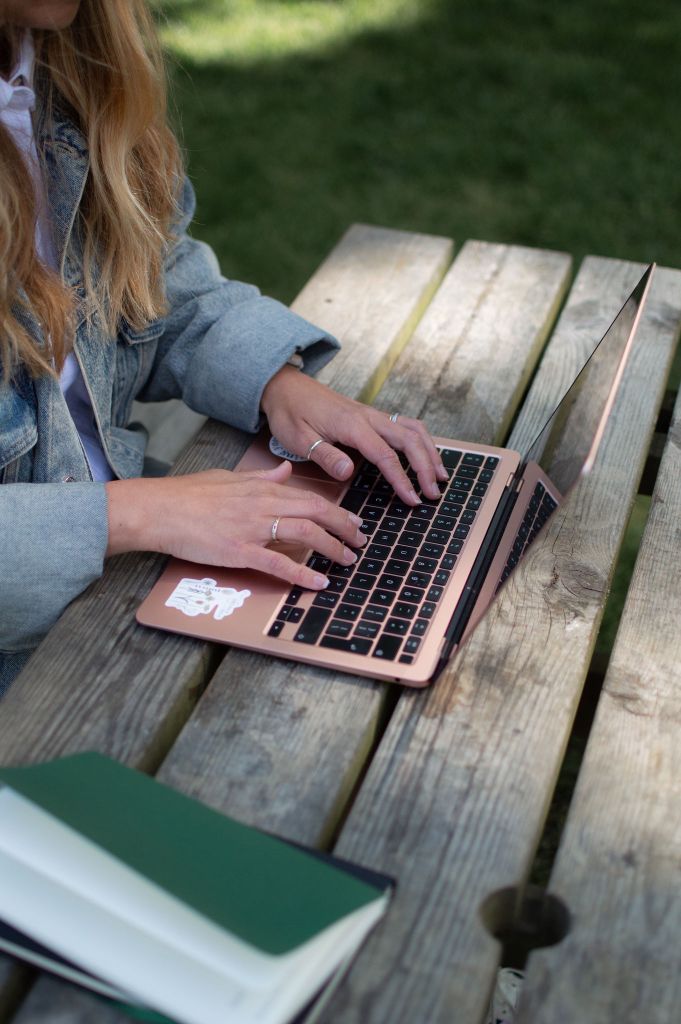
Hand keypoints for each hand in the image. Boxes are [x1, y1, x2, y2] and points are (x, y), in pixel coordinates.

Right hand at [105, 460, 366, 589]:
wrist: (159, 509)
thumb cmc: (189, 495)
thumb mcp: (229, 478)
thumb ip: (261, 477)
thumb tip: (285, 471)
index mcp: (261, 489)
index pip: (309, 498)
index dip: (336, 511)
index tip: (353, 521)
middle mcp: (262, 506)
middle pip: (316, 514)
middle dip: (344, 528)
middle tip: (361, 542)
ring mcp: (252, 529)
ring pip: (304, 535)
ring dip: (332, 548)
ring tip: (348, 561)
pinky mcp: (238, 551)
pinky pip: (277, 564)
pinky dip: (302, 574)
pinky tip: (318, 583)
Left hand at [261, 367, 447, 503]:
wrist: (286, 387)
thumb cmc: (290, 413)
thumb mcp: (299, 438)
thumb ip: (325, 455)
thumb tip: (348, 472)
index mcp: (352, 425)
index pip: (385, 455)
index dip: (402, 479)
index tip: (412, 498)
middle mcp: (368, 417)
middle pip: (409, 440)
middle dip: (426, 467)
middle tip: (433, 493)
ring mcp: (372, 414)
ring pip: (412, 429)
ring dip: (430, 451)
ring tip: (440, 476)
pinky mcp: (372, 416)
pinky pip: (405, 424)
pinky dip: (421, 440)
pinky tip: (426, 454)